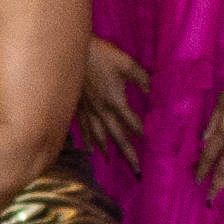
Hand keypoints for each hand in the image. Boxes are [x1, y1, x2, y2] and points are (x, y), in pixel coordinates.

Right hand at [78, 34, 146, 159]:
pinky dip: (87, 141)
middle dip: (128, 154)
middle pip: (117, 137)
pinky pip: (83, 129)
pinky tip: (87, 150)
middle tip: (136, 172)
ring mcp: (88, 111)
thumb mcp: (126, 63)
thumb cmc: (101, 55)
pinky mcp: (77, 108)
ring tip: (110, 160)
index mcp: (116, 101)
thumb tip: (151, 90)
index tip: (147, 138)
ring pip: (98, 136)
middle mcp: (103, 111)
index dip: (141, 130)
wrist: (72, 52)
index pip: (132, 122)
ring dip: (106, 150)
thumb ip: (141, 78)